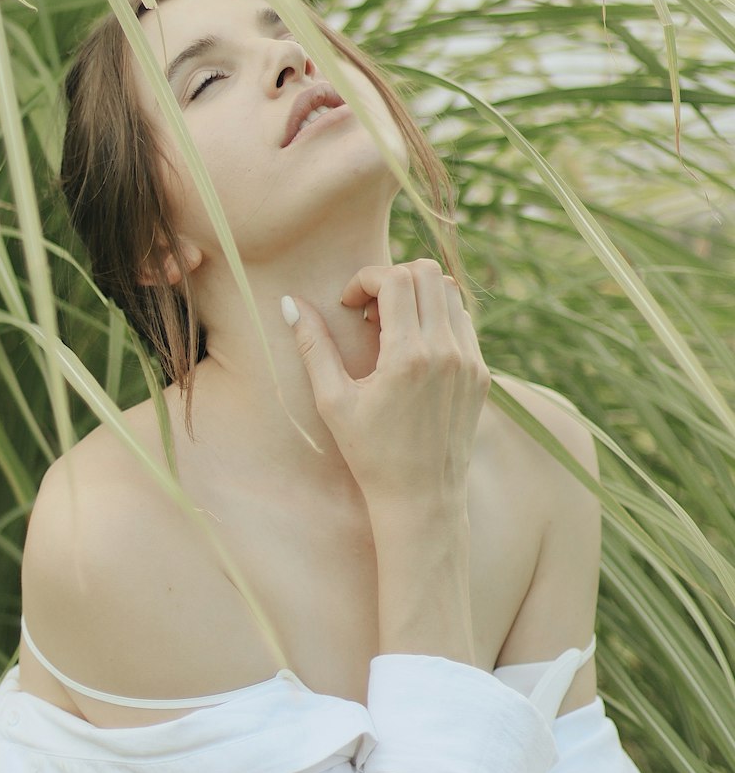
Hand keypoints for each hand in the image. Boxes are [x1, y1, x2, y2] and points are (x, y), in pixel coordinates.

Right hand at [284, 260, 490, 506]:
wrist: (421, 499)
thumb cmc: (370, 453)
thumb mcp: (333, 401)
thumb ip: (313, 346)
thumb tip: (290, 303)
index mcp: (408, 356)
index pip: (395, 279)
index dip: (365, 279)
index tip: (348, 305)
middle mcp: (446, 351)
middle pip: (428, 273)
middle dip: (393, 279)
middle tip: (371, 311)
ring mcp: (470, 361)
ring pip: (451, 292)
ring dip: (418, 295)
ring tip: (393, 327)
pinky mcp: (481, 374)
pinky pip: (464, 322)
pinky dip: (438, 318)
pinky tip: (414, 348)